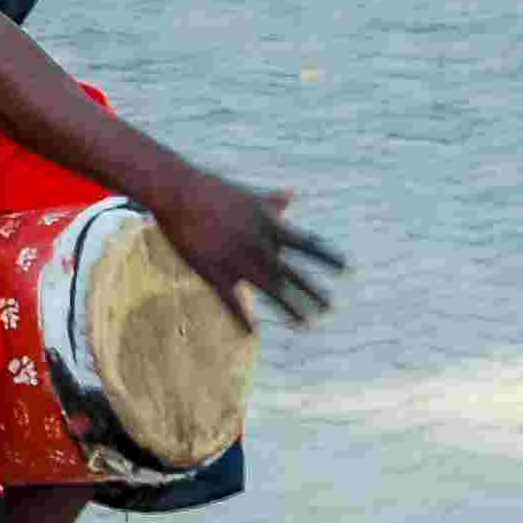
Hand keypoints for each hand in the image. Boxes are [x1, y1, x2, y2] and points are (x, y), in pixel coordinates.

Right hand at [152, 173, 344, 331]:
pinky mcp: (212, 271)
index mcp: (267, 223)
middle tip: (330, 307)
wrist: (176, 192)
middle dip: (312, 291)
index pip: (305, 244)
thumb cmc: (212, 190)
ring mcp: (236, 259)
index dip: (326, 257)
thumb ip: (272, 200)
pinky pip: (230, 300)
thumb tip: (292, 195)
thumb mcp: (247, 195)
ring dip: (290, 307)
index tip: (346, 269)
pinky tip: (252, 332)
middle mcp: (257, 243)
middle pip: (291, 273)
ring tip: (306, 323)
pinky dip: (241, 318)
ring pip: (269, 289)